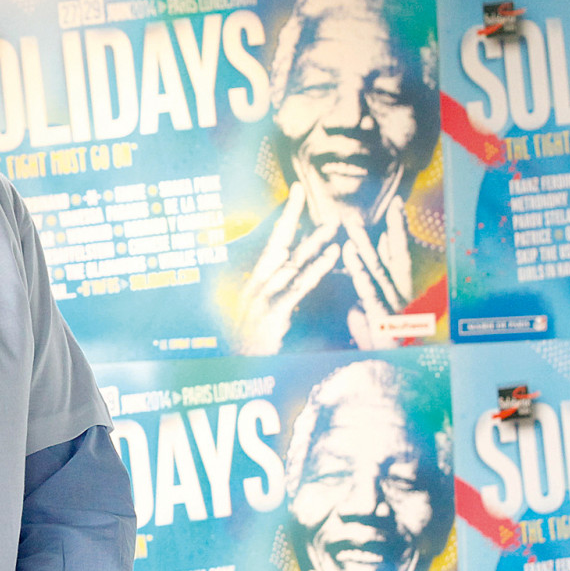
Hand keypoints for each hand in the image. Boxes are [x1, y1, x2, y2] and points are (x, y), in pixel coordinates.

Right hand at [235, 187, 341, 355]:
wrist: (236, 379)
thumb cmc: (254, 352)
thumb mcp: (264, 320)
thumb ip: (281, 297)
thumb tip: (296, 276)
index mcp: (254, 285)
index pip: (272, 244)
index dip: (285, 217)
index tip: (297, 192)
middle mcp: (254, 287)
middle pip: (276, 243)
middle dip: (290, 215)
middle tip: (305, 191)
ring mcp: (260, 300)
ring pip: (290, 262)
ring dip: (313, 241)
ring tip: (334, 223)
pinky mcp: (272, 315)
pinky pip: (298, 287)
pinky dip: (316, 269)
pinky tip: (332, 255)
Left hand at [344, 200, 411, 347]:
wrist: (386, 375)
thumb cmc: (377, 347)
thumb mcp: (371, 317)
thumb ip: (367, 299)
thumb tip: (361, 285)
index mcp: (400, 293)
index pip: (399, 255)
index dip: (398, 229)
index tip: (397, 204)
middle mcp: (401, 296)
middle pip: (395, 256)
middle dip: (390, 229)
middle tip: (387, 204)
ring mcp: (394, 307)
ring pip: (378, 269)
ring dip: (365, 244)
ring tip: (354, 224)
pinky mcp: (381, 320)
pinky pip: (368, 290)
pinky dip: (359, 270)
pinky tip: (350, 254)